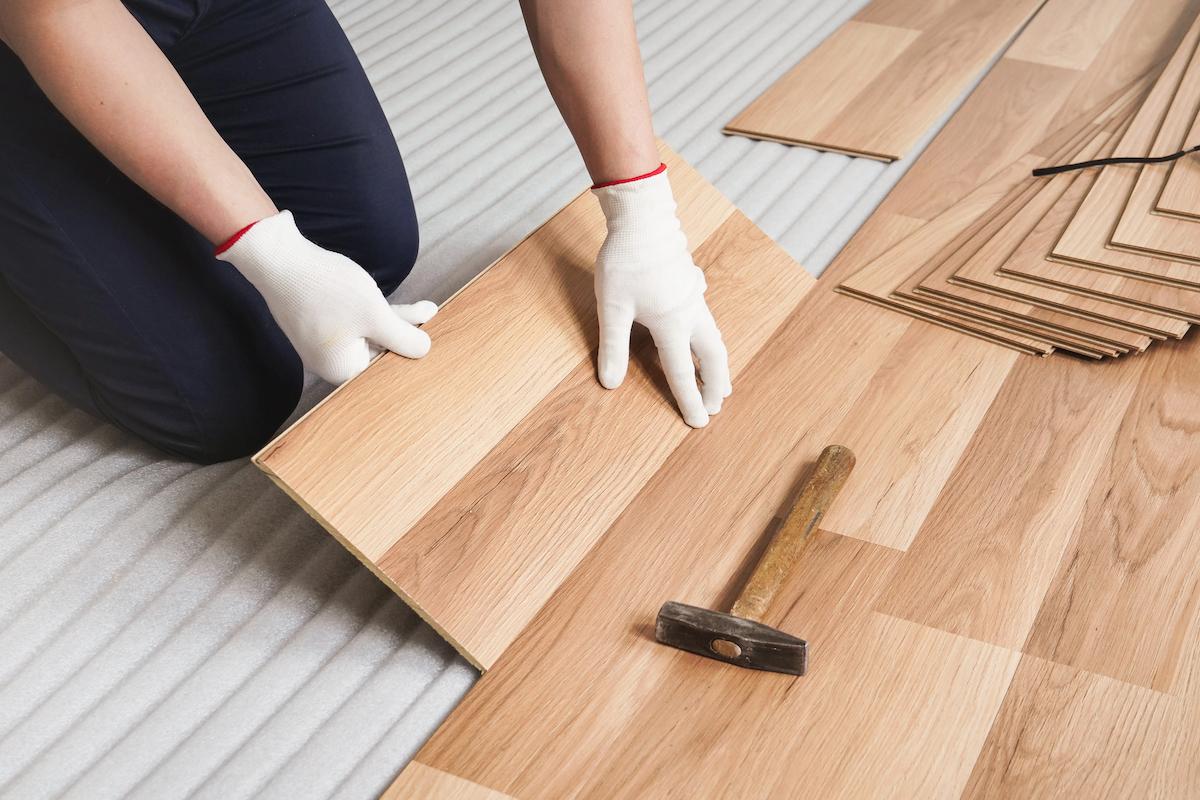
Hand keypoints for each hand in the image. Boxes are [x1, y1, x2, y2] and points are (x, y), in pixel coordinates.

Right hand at [215, 210, 435, 383]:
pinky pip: (353, 320)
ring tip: (427, 308)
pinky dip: (373, 310)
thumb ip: (403, 337)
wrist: (278, 258)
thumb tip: (425, 351)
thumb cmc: (324, 289)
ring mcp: (323, 341)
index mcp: (342, 370)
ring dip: (395, 317)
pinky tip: (391, 300)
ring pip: (369, 331)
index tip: (434, 343)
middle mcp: (330, 361)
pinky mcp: (319, 321)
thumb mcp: (375, 314)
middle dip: (407, 331)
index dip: (409, 352)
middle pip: (379, 349)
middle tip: (434, 316)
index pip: (386, 368)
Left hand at [592, 166, 730, 426]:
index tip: (700, 422)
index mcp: (673, 324)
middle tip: (718, 404)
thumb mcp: (613, 308)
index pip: (682, 372)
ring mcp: (695, 297)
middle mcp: (691, 313)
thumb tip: (610, 383)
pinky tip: (700, 333)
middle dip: (715, 383)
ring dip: (715, 362)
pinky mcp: (691, 283)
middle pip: (712, 357)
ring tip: (718, 380)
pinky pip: (706, 318)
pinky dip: (707, 337)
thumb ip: (613, 347)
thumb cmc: (626, 261)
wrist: (644, 218)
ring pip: (713, 337)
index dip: (690, 400)